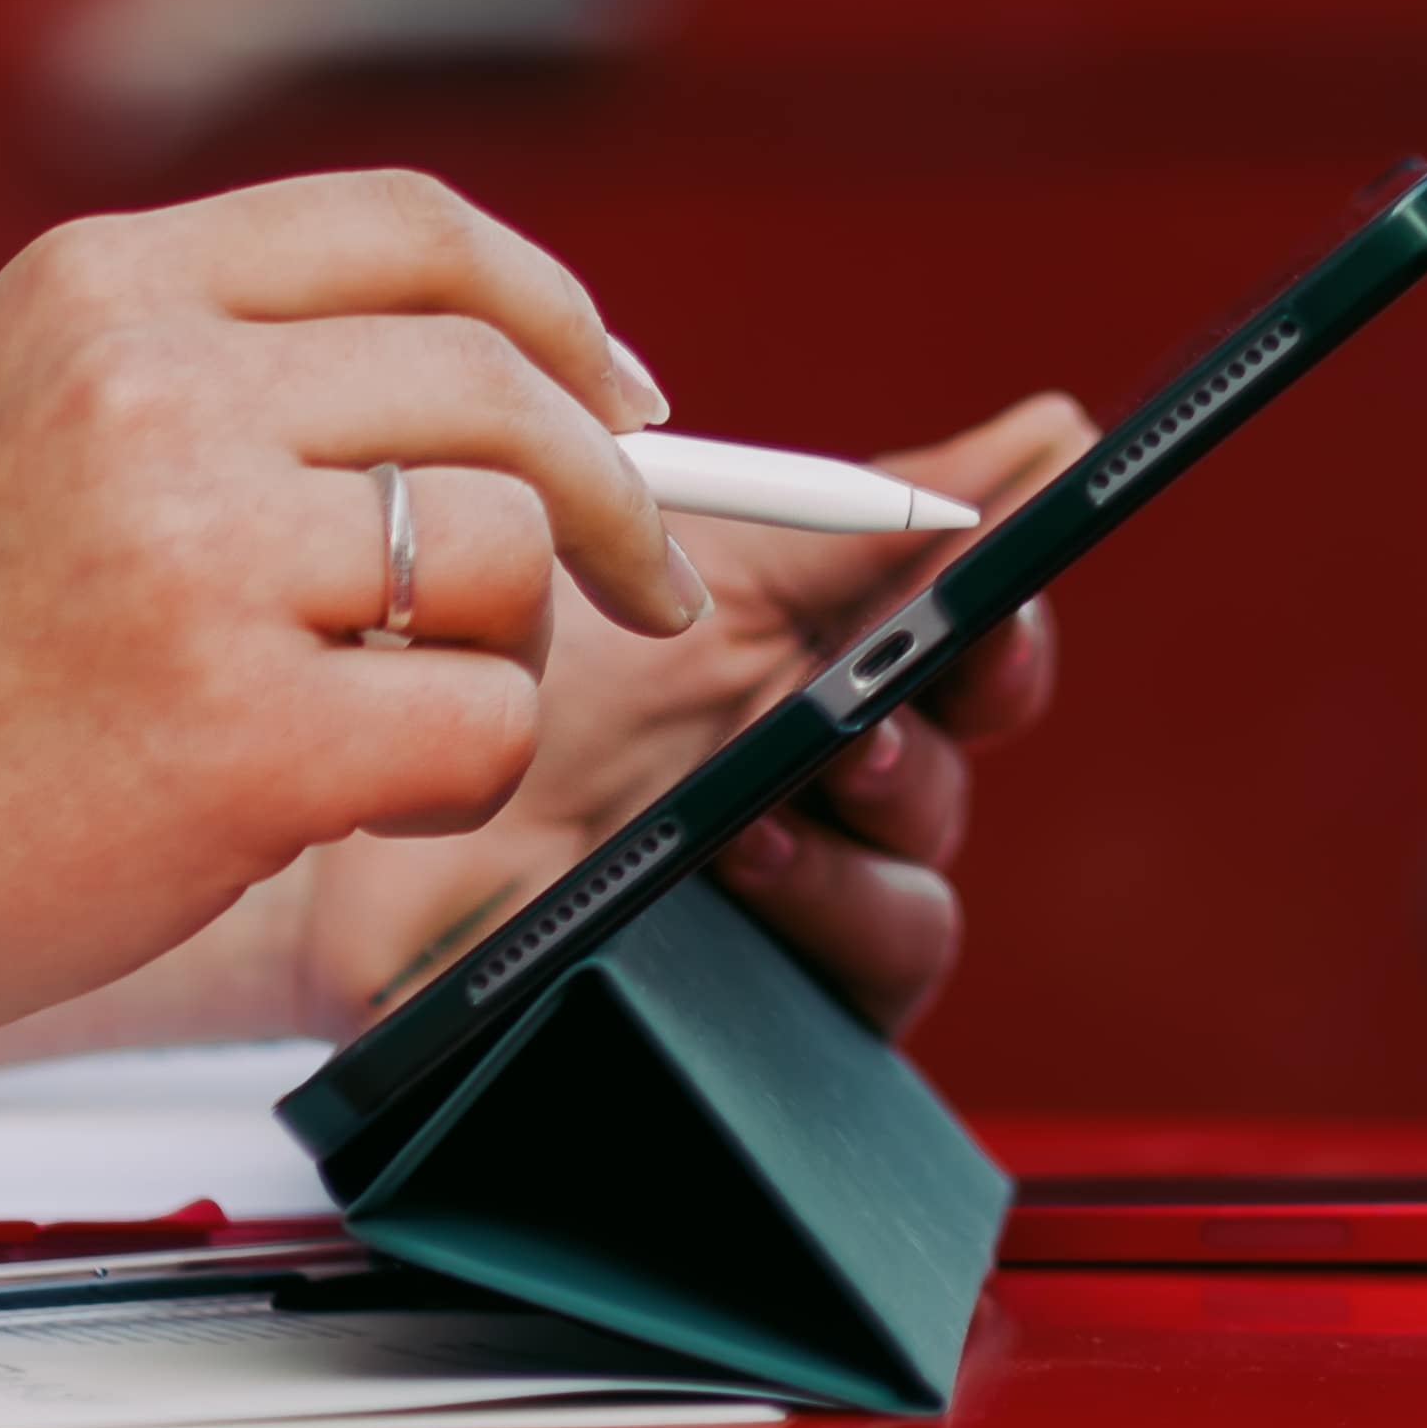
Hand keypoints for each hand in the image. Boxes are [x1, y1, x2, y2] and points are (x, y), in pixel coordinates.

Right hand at [0, 172, 715, 1058]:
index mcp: (104, 288)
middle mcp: (156, 387)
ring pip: (505, 552)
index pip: (412, 229)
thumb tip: (518, 402)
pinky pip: (478, 725)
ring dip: (499, 654)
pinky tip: (344, 801)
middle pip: (499, 381)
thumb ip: (227, 382)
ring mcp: (199, 555)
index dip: (552, 310)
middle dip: (610, 492)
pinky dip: (456, 777)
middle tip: (641, 581)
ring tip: (385, 719)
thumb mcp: (25, 422)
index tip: (618, 401)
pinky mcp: (241, 731)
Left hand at [277, 392, 1091, 1049]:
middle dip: (938, 732)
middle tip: (872, 700)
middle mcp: (827, 779)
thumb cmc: (518, 652)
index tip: (997, 605)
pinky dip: (826, 912)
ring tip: (780, 785)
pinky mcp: (761, 998)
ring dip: (867, 826)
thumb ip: (863, 508)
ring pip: (921, 881)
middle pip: (956, 765)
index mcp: (823, 659)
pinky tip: (745, 861)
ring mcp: (798, 894)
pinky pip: (862, 977)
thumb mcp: (689, 549)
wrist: (371, 766)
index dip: (1004, 633)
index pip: (974, 653)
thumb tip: (1055, 429)